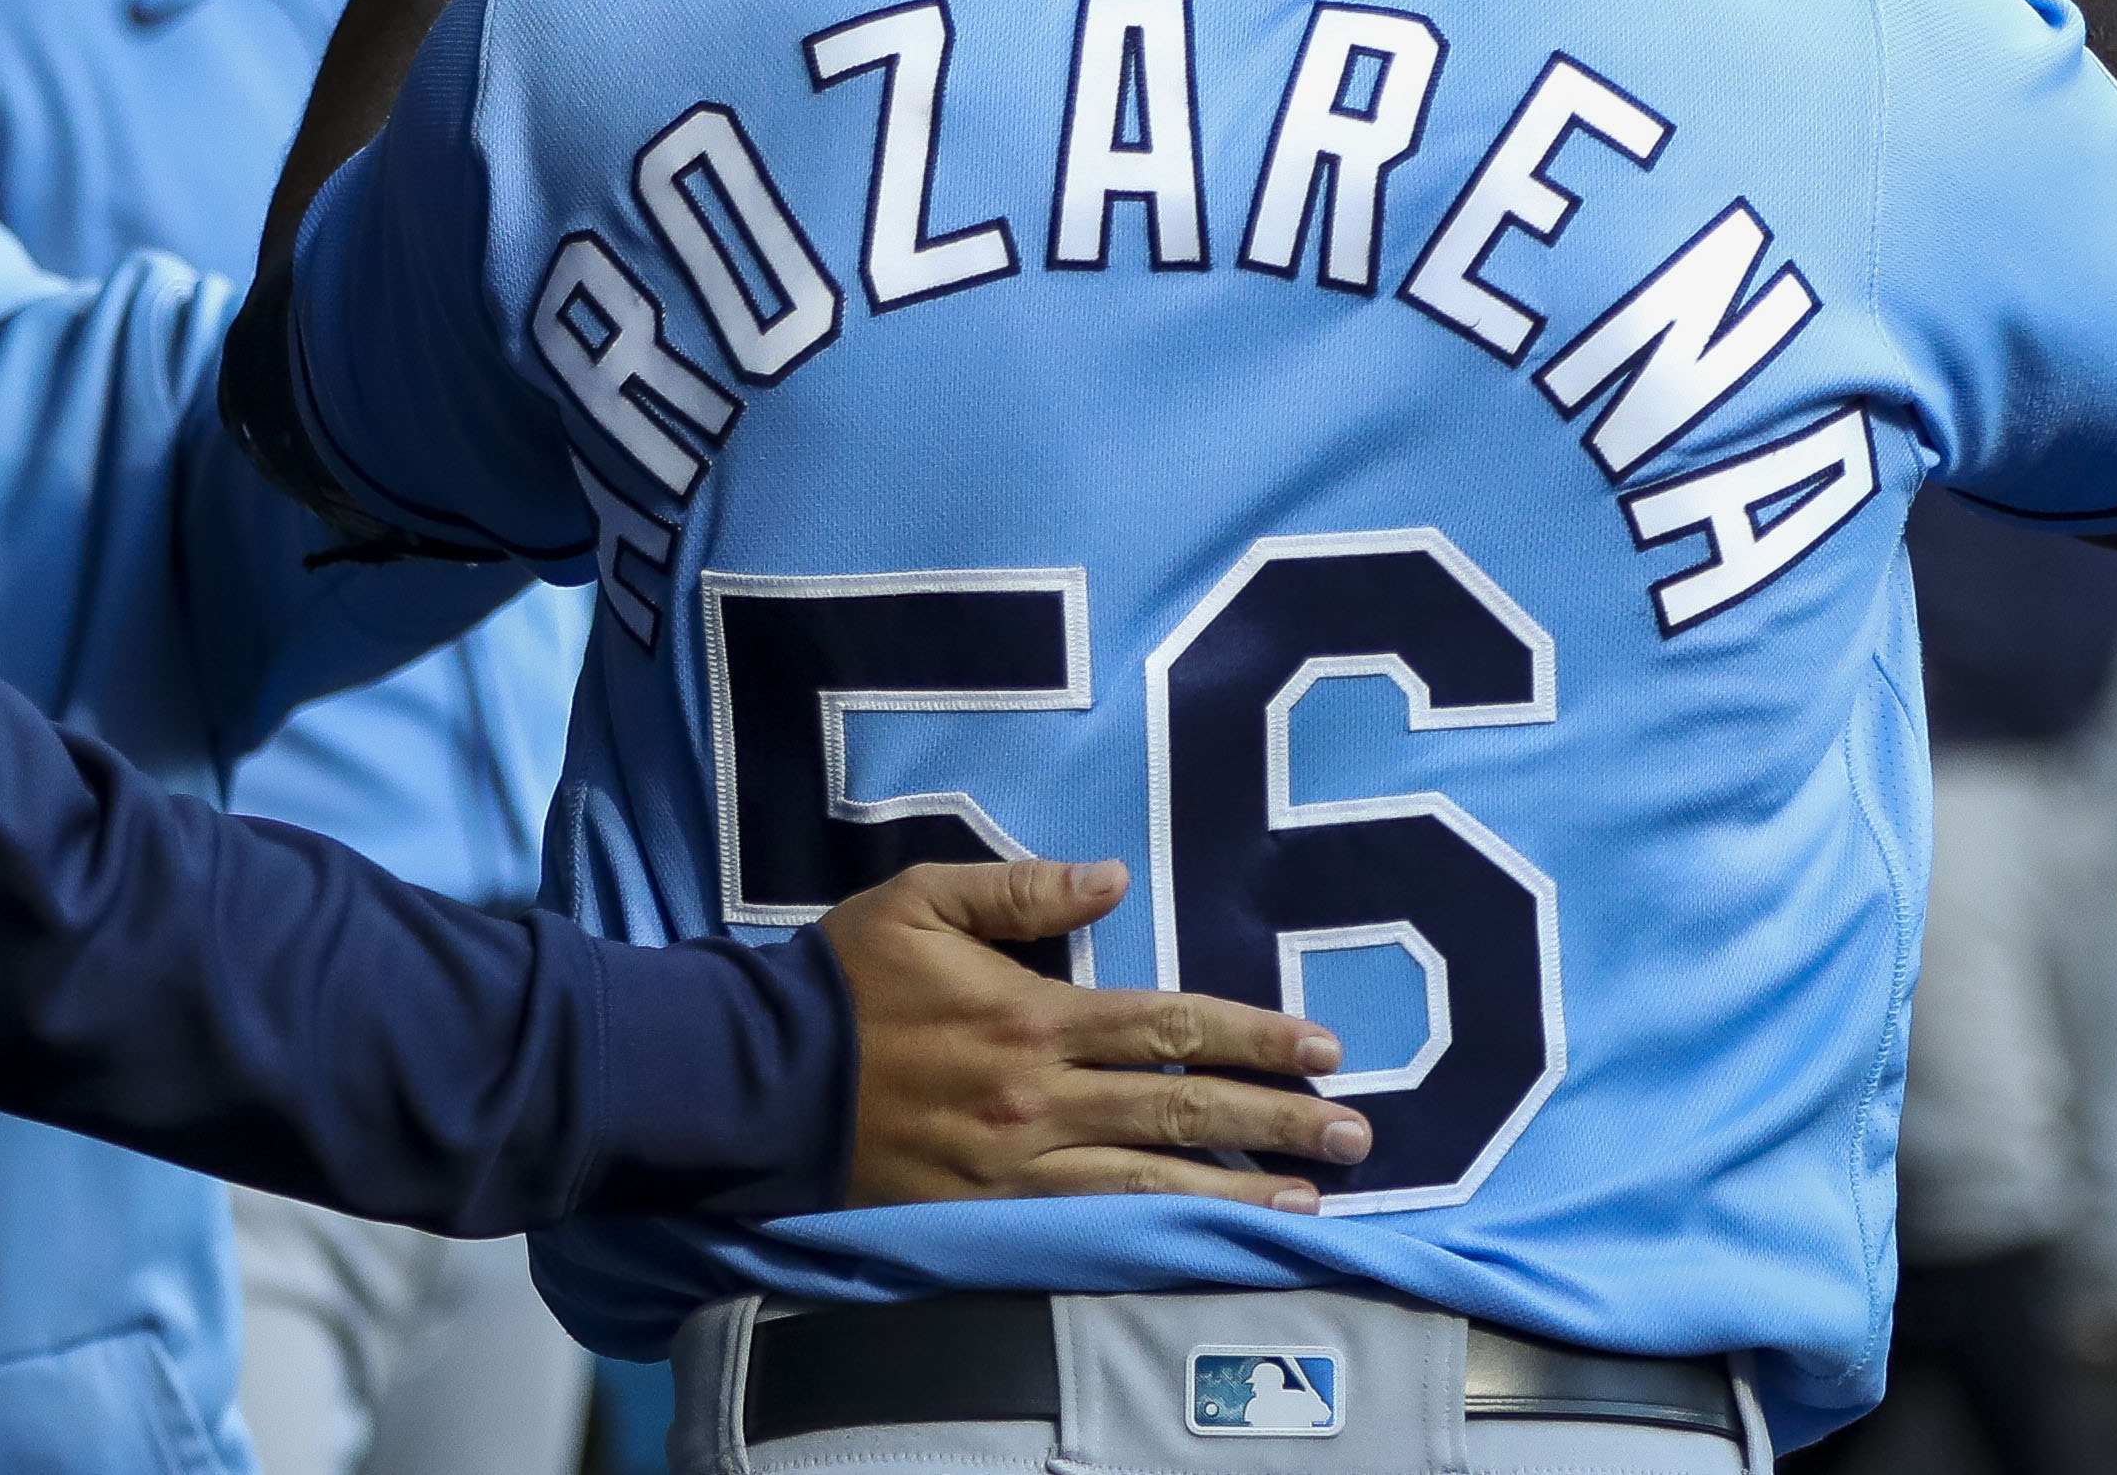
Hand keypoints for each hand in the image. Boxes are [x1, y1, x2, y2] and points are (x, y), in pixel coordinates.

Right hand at [824, 859, 1373, 1211]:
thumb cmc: (844, 980)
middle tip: (1358, 1132)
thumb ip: (1022, 889)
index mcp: (1034, 1014)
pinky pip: (1094, 1228)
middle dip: (1280, 1118)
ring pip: (1154, 1180)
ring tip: (1315, 1194)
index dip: (1256, 1035)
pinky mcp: (990, 1217)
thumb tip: (1111, 876)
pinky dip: (1164, 1233)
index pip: (1172, 1024)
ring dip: (1242, 1186)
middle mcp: (1041, 1095)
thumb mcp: (924, 899)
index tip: (1323, 1046)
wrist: (758, 1080)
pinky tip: (1213, 1239)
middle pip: (1184, 1107)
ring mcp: (1018, 1166)